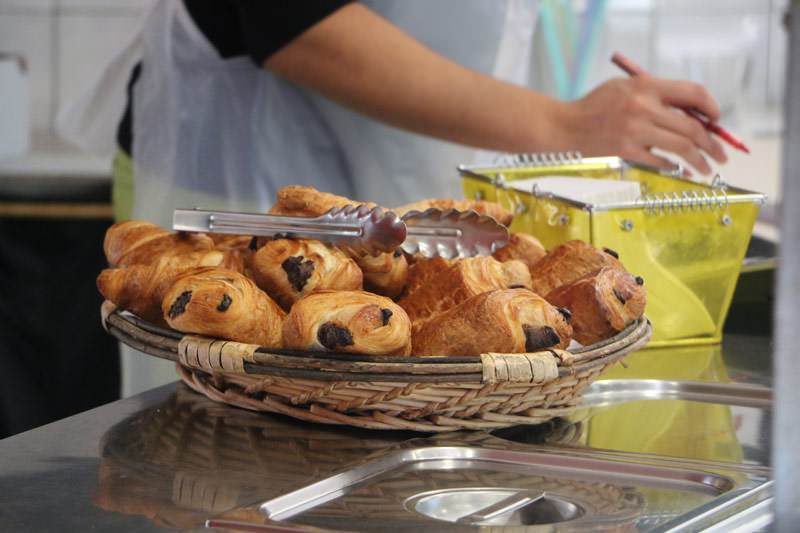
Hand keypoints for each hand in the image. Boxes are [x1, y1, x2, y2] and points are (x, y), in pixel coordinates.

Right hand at [555, 76, 727, 174]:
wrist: (563, 126)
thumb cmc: (593, 107)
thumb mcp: (624, 88)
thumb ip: (655, 94)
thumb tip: (691, 112)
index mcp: (646, 86)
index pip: (694, 93)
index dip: (712, 108)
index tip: (717, 121)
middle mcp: (643, 106)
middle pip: (692, 126)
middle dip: (712, 143)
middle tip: (721, 154)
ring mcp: (634, 130)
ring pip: (681, 146)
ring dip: (700, 159)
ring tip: (707, 167)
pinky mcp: (625, 150)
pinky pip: (660, 161)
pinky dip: (675, 167)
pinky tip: (681, 171)